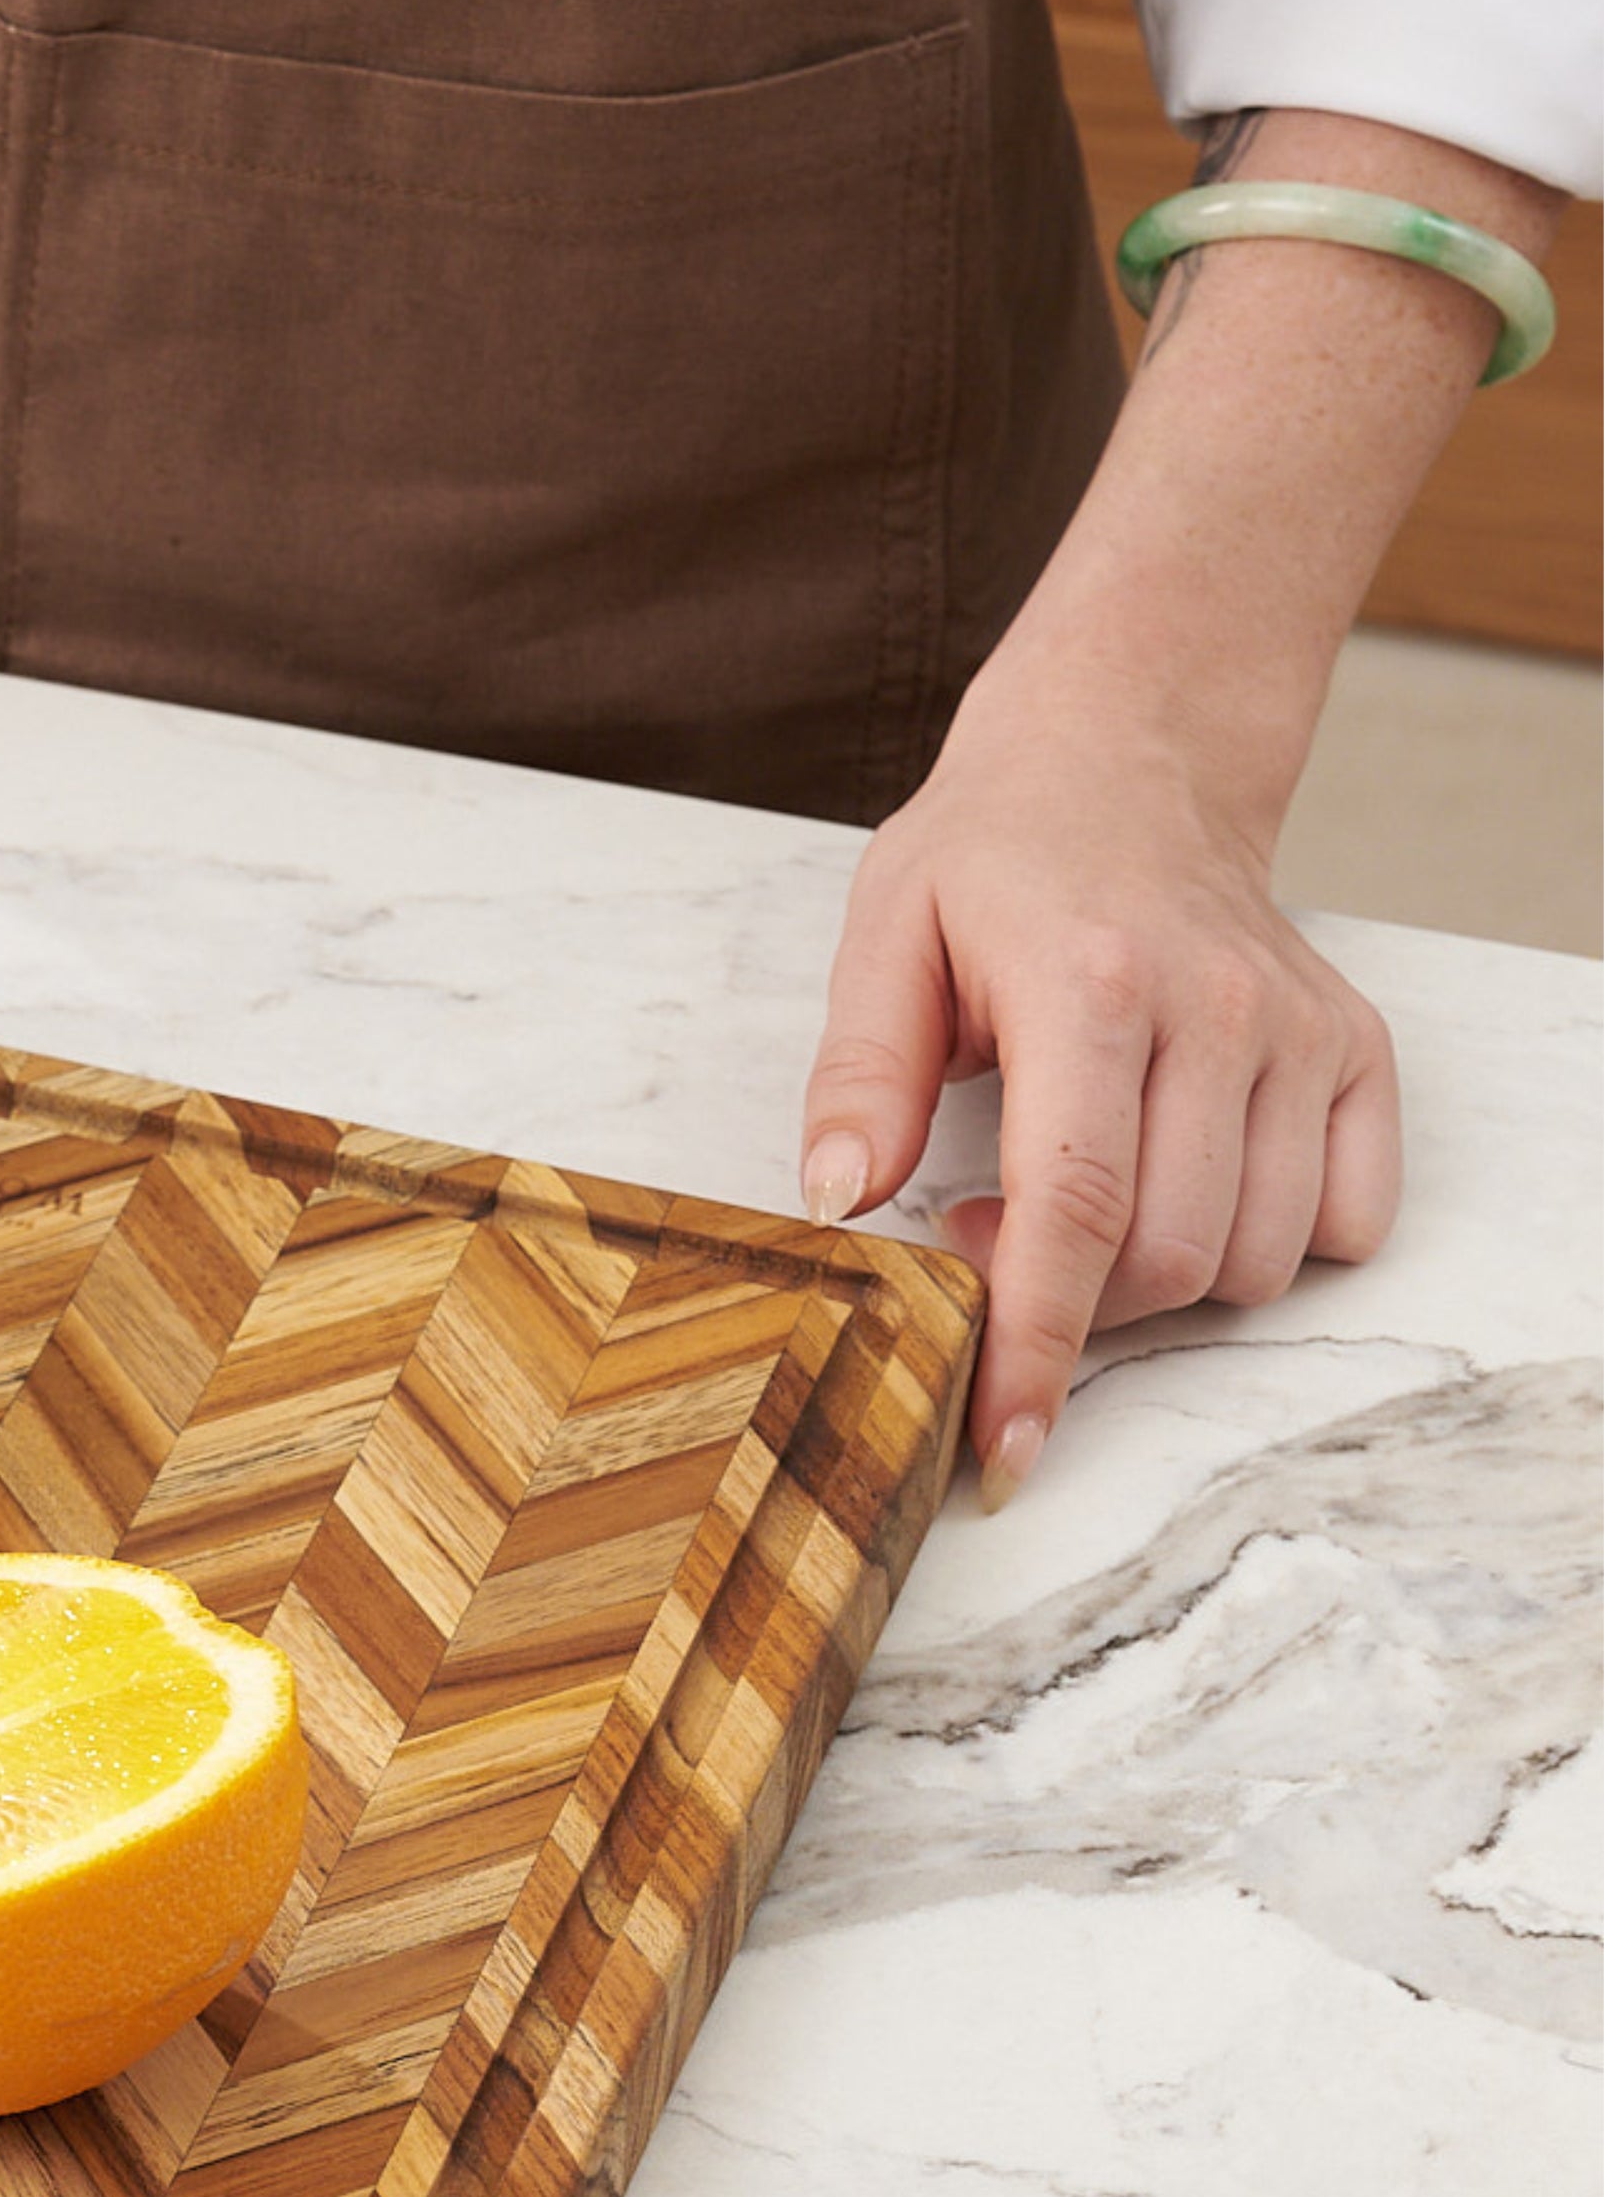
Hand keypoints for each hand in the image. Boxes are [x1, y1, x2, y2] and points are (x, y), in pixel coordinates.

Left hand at [795, 648, 1397, 1500]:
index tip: (1003, 1442)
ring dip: (1153, 1278)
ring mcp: (1301, 1034)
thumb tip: (840, 1201)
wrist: (1130, 754)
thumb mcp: (883, 935)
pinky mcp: (1355, 1050)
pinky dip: (1265, 1242)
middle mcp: (1222, 1012)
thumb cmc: (996, 850)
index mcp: (1093, 985)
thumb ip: (859, 1075)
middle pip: (1166, 1259)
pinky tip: (1179, 1182)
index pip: (1075, 1207)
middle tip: (986, 1229)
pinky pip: (1345, 1220)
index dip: (1036, 1342)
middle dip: (1068, 1303)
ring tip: (1072, 1191)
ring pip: (1254, 1258)